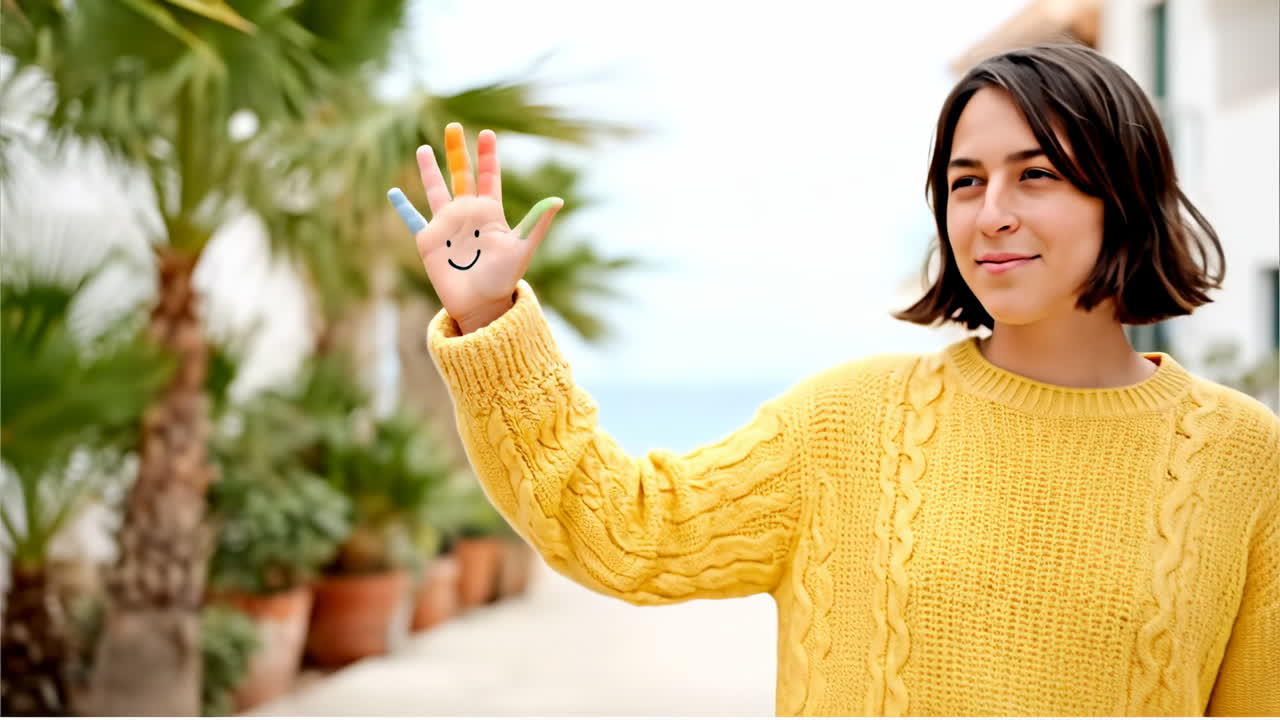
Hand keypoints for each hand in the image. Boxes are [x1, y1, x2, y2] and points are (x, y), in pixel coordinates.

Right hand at [388, 122, 562, 332]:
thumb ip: (536, 223)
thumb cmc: (504, 279)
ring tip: (424, 148)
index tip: (488, 133)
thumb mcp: (521, 249)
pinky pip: (413, 220)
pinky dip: (403, 207)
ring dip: (429, 170)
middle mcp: (467, 214)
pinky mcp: (429, 240)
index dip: (488, 155)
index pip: (488, 177)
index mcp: (490, 212)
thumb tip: (558, 201)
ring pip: (436, 190)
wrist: (482, 305)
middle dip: (457, 151)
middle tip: (454, 126)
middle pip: (461, 175)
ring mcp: (447, 225)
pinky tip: (393, 192)